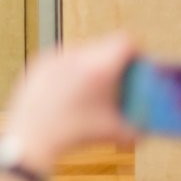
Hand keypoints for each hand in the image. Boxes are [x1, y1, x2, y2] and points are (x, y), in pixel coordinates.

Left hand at [0, 33, 138, 173]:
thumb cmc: (75, 135)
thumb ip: (139, 127)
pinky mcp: (38, 62)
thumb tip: (150, 127)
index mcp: (99, 67)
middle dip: (113, 61)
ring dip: (91, 64)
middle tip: (116, 82)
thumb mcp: (114, 132)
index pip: (126, 40)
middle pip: (104, 46)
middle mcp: (76, 55)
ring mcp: (54, 56)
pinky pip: (62, 58)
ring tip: (90, 88)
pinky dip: (69, 69)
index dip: (136, 52)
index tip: (137, 66)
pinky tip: (68, 90)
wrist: (30, 139)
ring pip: (82, 51)